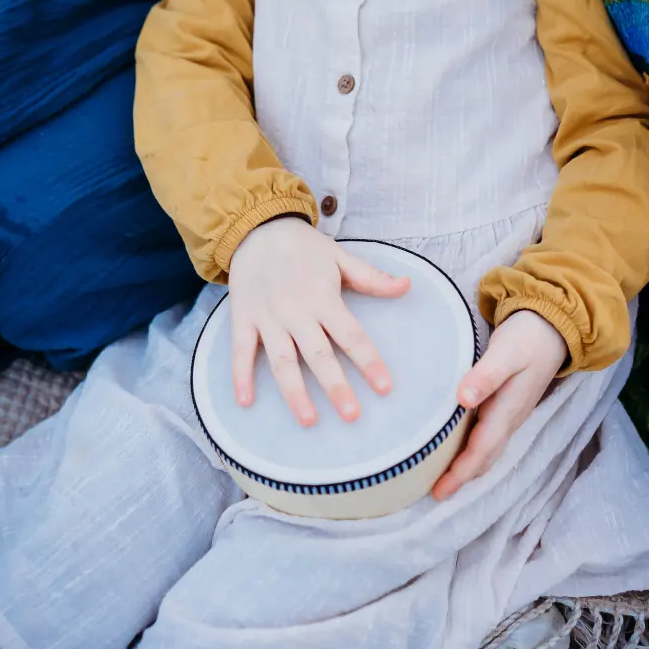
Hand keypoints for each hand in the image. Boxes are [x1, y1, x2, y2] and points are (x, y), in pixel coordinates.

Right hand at [227, 218, 408, 425]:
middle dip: (335, 386)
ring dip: (294, 392)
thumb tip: (408, 285)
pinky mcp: (243, 319)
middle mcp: (296, 312)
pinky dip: (240, 376)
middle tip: (351, 415)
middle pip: (318, 354)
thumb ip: (371, 277)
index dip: (369, 361)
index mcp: (323, 298)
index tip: (385, 387)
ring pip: (282, 360)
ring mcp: (268, 318)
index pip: (351, 335)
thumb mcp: (340, 256)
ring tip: (308, 420)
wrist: (256, 228)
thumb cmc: (303, 247)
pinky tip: (245, 402)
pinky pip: (241, 351)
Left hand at [431, 310, 567, 500]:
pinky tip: (459, 446)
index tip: (439, 492)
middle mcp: (511, 418)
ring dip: (468, 467)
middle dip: (462, 478)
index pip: (481, 450)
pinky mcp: (509, 405)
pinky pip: (489, 436)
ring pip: (488, 449)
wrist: (554, 327)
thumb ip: (486, 375)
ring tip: (444, 479)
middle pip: (484, 458)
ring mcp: (512, 413)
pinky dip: (474, 450)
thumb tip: (463, 399)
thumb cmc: (527, 337)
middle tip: (435, 494)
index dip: (460, 473)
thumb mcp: (506, 352)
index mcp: (508, 410)